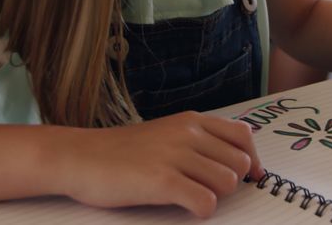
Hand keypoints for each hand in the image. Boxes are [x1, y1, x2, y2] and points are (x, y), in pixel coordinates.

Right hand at [57, 111, 262, 217]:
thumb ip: (197, 141)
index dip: (251, 160)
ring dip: (214, 196)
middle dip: (228, 182)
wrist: (80, 157)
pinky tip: (182, 206)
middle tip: (203, 188)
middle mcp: (187, 133)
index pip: (243, 136)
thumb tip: (236, 162)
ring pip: (228, 183)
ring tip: (188, 195)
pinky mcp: (162, 181)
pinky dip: (201, 210)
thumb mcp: (164, 133)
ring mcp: (175, 156)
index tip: (250, 177)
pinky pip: (206, 202)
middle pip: (239, 164)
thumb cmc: (121, 151)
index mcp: (191, 121)